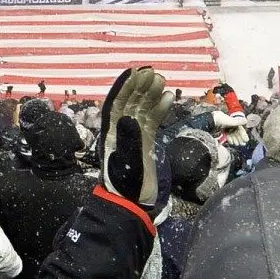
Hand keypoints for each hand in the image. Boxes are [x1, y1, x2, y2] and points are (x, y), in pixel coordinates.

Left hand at [97, 67, 170, 208]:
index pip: (116, 105)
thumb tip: (129, 116)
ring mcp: (135, 138)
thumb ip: (129, 141)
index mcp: (111, 135)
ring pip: (142, 111)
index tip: (134, 72)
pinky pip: (152, 122)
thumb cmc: (127, 187)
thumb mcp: (127, 164)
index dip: (124, 88)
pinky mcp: (146, 145)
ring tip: (161, 80)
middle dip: (139, 88)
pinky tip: (168, 99)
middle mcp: (122, 133)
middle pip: (130, 104)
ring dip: (150, 95)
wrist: (133, 206)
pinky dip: (159, 110)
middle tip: (152, 73)